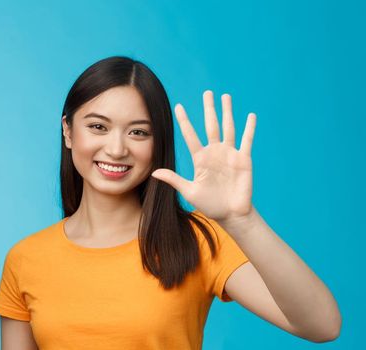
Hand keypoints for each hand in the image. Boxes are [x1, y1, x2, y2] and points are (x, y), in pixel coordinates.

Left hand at [151, 90, 256, 222]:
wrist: (231, 214)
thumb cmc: (210, 205)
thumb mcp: (189, 191)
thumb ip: (174, 179)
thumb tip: (154, 172)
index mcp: (200, 158)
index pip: (190, 135)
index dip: (185, 121)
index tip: (179, 106)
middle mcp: (215, 152)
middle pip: (211, 125)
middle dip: (208, 109)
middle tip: (207, 93)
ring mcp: (230, 154)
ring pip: (229, 127)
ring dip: (227, 112)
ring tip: (225, 96)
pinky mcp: (244, 159)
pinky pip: (247, 140)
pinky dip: (249, 128)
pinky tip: (250, 115)